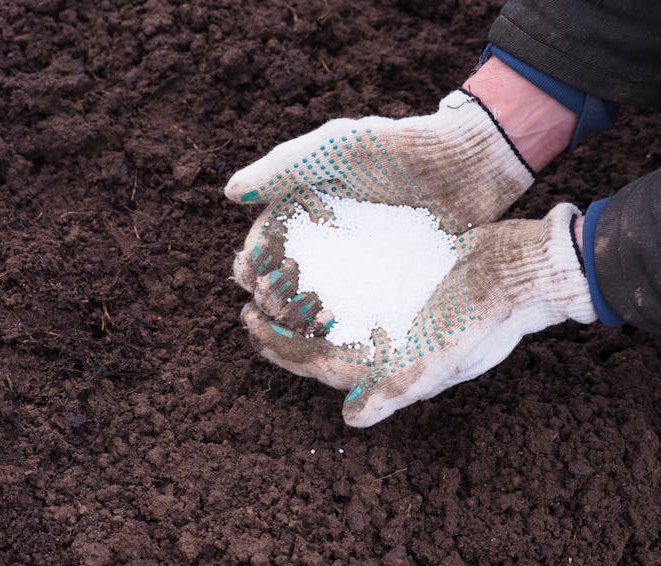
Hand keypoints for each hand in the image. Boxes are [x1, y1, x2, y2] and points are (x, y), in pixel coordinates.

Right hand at [226, 89, 535, 387]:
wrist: (468, 163)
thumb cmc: (400, 148)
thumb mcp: (338, 147)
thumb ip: (285, 166)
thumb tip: (231, 193)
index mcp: (308, 206)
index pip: (267, 238)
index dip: (253, 258)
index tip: (247, 275)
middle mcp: (328, 237)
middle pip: (286, 273)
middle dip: (270, 292)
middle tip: (264, 309)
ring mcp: (357, 261)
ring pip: (316, 296)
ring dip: (297, 315)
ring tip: (288, 330)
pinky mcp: (387, 279)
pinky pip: (354, 306)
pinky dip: (338, 322)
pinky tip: (330, 337)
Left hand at [241, 203, 596, 426]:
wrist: (523, 272)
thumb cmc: (488, 317)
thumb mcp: (446, 354)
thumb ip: (400, 387)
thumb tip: (350, 419)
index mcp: (388, 366)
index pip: (320, 364)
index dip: (281, 350)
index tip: (249, 323)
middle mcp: (383, 343)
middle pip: (318, 339)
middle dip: (279, 324)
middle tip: (246, 299)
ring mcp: (390, 312)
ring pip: (329, 309)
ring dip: (296, 297)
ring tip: (265, 275)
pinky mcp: (398, 282)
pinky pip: (350, 282)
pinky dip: (325, 270)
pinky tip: (306, 249)